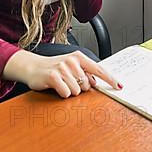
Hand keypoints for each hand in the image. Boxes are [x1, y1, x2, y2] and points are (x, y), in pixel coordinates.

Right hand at [3, 49, 121, 97]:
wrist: (32, 67)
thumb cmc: (54, 68)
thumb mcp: (71, 66)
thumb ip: (85, 73)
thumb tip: (96, 83)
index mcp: (79, 57)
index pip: (99, 70)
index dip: (110, 79)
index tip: (119, 86)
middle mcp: (72, 61)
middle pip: (87, 85)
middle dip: (80, 88)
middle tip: (68, 82)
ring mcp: (62, 68)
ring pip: (77, 91)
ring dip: (70, 91)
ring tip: (61, 83)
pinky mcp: (53, 76)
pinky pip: (66, 93)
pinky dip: (62, 94)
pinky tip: (55, 87)